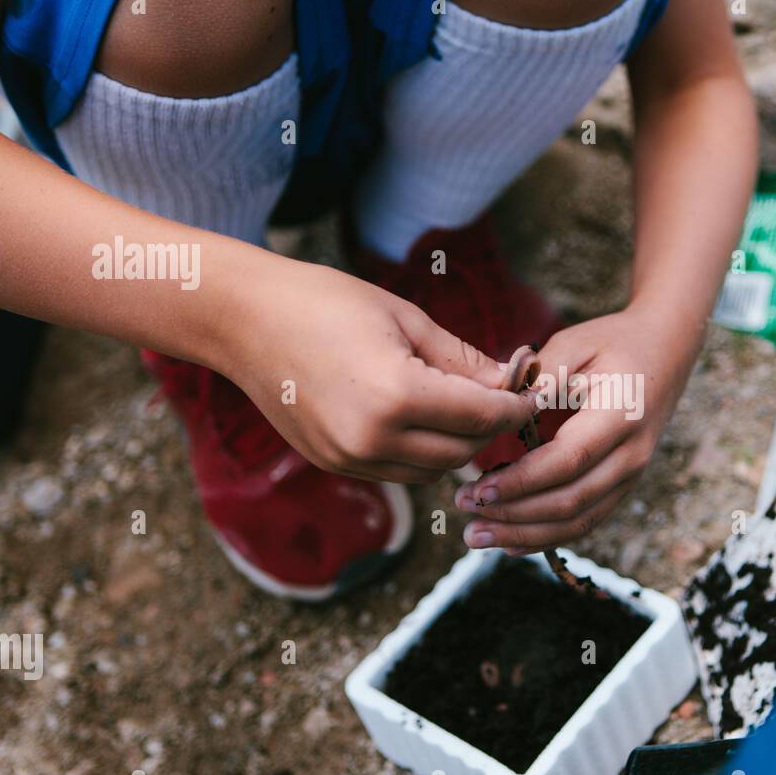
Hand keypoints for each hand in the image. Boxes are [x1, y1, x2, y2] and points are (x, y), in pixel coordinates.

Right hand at [223, 262, 535, 482]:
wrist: (243, 320)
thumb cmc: (324, 302)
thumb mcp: (406, 318)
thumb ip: (462, 360)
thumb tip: (510, 383)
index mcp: (396, 397)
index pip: (482, 417)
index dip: (515, 407)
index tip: (532, 395)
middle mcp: (373, 440)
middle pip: (463, 452)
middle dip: (490, 428)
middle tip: (504, 400)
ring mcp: (350, 459)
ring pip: (434, 470)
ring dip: (457, 445)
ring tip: (466, 408)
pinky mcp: (334, 464)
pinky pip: (399, 472)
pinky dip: (422, 452)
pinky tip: (424, 419)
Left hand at [454, 308, 695, 550]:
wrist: (665, 351)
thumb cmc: (614, 343)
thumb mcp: (576, 342)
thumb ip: (539, 375)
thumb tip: (497, 407)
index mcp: (621, 415)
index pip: (568, 460)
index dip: (522, 481)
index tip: (477, 489)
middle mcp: (632, 454)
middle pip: (571, 501)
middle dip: (514, 514)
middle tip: (465, 511)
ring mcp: (631, 476)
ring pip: (578, 522)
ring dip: (525, 535)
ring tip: (478, 536)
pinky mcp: (622, 487)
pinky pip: (586, 522)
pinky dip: (546, 537)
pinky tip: (510, 542)